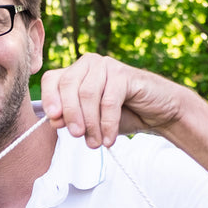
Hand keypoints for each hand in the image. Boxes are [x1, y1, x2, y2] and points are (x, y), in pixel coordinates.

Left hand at [40, 53, 183, 147]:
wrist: (157, 113)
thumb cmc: (121, 115)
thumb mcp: (90, 121)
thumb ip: (71, 119)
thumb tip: (54, 120)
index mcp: (75, 72)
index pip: (52, 79)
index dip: (49, 98)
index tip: (53, 120)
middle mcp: (88, 64)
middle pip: (68, 86)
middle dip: (70, 114)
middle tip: (77, 136)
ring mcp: (107, 66)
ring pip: (87, 94)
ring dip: (90, 123)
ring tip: (95, 143)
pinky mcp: (124, 74)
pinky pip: (108, 101)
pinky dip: (107, 124)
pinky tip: (109, 139)